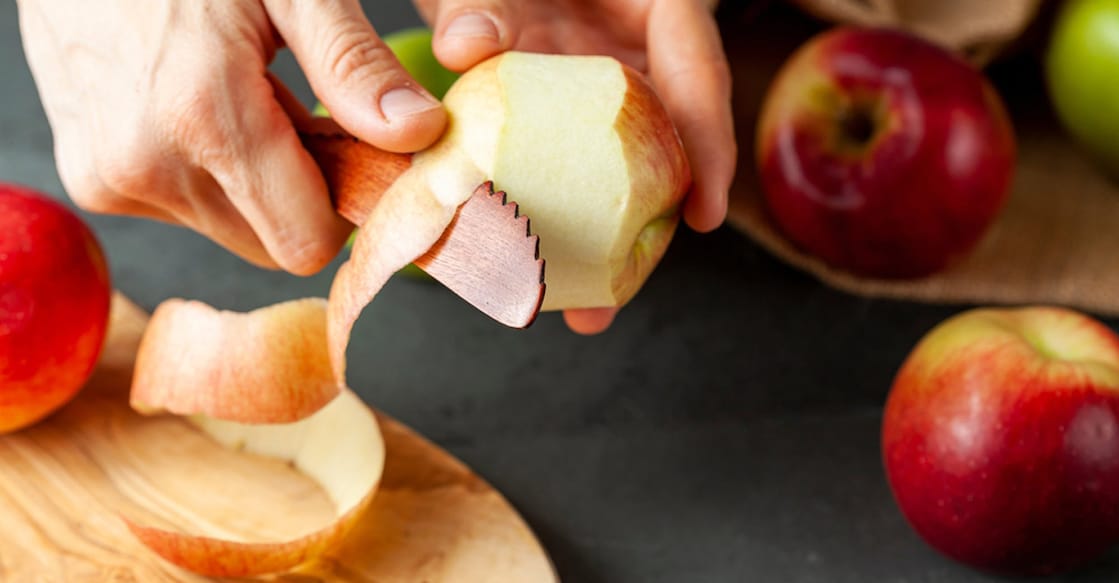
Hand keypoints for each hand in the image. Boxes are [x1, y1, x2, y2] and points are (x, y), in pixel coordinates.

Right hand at [17, 0, 449, 274]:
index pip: (308, 243)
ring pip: (230, 227)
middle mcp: (145, 166)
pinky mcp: (90, 180)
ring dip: (256, 180)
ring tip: (246, 94)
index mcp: (203, 119)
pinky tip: (204, 103)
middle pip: (271, 241)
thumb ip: (353, 65)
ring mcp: (108, 178)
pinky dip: (210, 170)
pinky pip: (184, 208)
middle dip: (302, 190)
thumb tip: (419, 134)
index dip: (346, 203)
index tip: (361, 152)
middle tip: (303, 110)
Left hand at [412, 0, 737, 332]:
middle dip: (649, 226)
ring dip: (599, 239)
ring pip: (617, 170)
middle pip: (665, 144)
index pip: (699, 68)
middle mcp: (637, 54)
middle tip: (620, 292)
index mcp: (655, 5)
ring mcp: (602, 93)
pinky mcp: (563, 119)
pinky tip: (529, 263)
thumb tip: (465, 46)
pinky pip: (565, 171)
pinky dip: (548, 213)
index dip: (708, 141)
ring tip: (581, 307)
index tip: (704, 211)